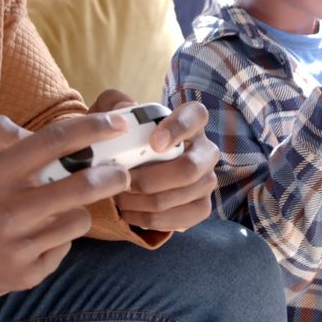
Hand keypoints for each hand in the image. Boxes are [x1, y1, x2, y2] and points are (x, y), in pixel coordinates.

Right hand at [0, 113, 132, 308]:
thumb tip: (32, 133)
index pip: (54, 143)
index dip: (93, 129)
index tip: (118, 124)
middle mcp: (9, 211)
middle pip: (81, 186)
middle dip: (112, 175)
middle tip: (120, 171)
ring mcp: (19, 247)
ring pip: (78, 220)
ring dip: (80, 209)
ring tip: (63, 206)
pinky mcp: (25, 274)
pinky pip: (62, 248)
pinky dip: (58, 238)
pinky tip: (38, 235)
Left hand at [114, 101, 218, 231]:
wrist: (136, 169)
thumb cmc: (127, 138)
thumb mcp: (115, 115)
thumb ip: (114, 102)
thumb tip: (123, 110)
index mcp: (190, 120)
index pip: (196, 116)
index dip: (177, 129)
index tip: (153, 144)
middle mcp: (206, 150)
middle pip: (189, 168)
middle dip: (151, 180)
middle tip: (124, 181)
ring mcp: (207, 180)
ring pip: (180, 196)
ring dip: (143, 201)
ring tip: (119, 197)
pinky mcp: (202, 207)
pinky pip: (180, 219)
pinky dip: (149, 219)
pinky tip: (130, 212)